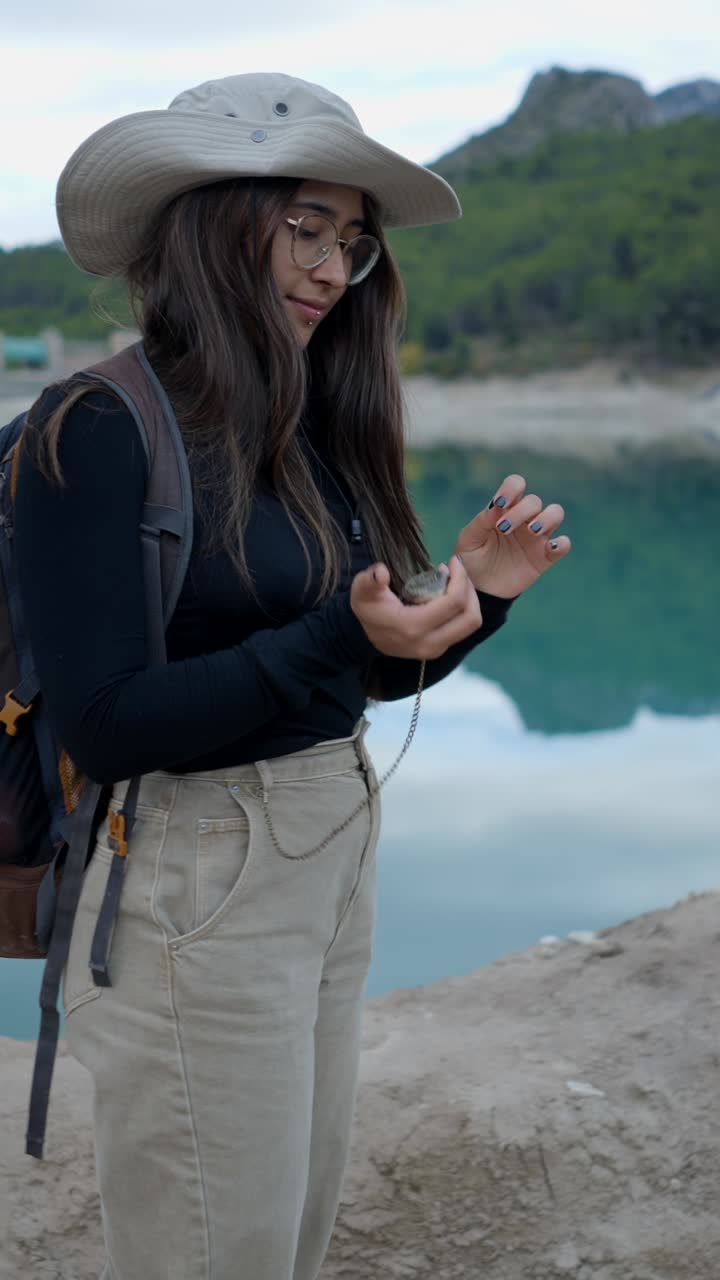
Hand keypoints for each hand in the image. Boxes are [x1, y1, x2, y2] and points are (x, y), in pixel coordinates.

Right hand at [351, 556, 481, 659]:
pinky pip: (463, 629)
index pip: (452, 603)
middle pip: (469, 617)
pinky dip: (463, 610)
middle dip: (469, 589)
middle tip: (458, 571)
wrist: (364, 637)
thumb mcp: (362, 590)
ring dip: (470, 600)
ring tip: (457, 582)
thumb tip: (381, 573)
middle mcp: (429, 643)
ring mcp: (435, 650)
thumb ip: (369, 580)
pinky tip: (451, 594)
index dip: (460, 579)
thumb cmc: (367, 608)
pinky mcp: (439, 650)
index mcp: (412, 627)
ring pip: (470, 625)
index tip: (453, 561)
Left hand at [454, 474, 571, 598]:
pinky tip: (550, 548)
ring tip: (532, 531)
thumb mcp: (469, 540)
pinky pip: (563, 544)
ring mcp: (537, 537)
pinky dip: (562, 543)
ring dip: (546, 518)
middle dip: (521, 511)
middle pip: (534, 501)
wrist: (480, 589)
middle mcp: (524, 518)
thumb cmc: (472, 559)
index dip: (512, 488)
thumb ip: (481, 522)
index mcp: (504, 509)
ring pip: (556, 513)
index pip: (516, 485)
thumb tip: (496, 506)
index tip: (501, 503)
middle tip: (504, 528)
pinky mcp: (545, 557)